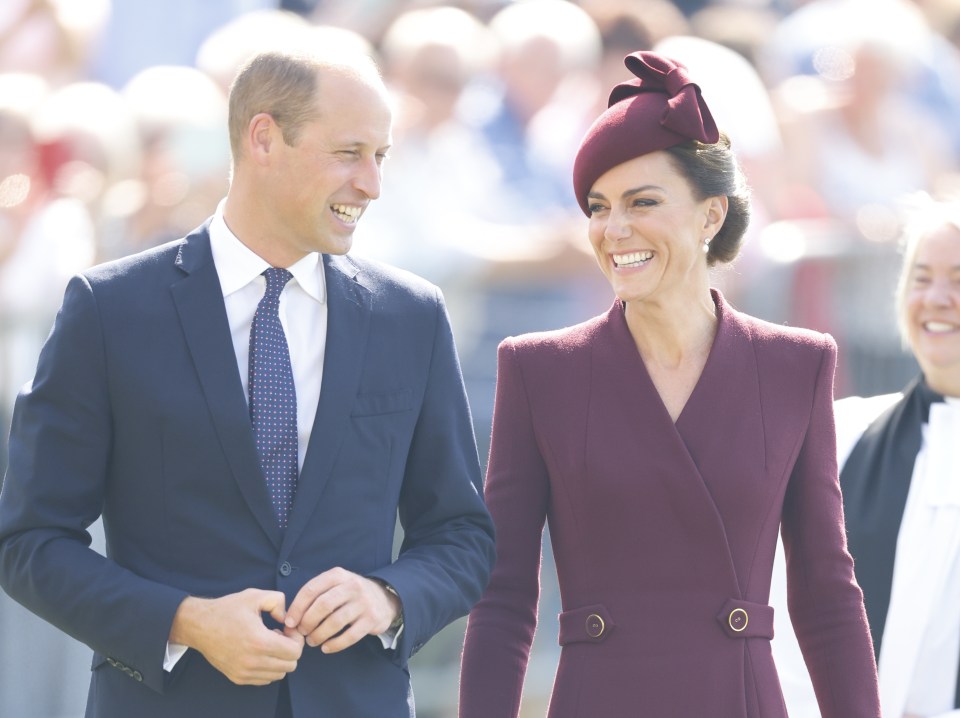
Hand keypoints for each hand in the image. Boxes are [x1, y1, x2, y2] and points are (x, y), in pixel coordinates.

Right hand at [170, 589, 303, 685]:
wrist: (199, 625)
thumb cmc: (227, 610)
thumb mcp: (254, 596)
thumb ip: (278, 601)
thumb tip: (287, 618)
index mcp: (259, 642)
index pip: (294, 652)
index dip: (296, 638)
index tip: (287, 629)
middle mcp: (252, 662)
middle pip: (290, 665)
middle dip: (291, 649)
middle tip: (280, 635)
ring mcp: (244, 672)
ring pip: (279, 674)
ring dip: (280, 659)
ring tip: (269, 643)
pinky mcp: (238, 678)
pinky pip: (265, 679)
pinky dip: (269, 668)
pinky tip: (260, 651)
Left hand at [284, 567, 400, 652]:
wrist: (384, 598)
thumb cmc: (350, 594)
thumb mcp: (335, 585)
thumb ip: (316, 596)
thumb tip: (291, 618)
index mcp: (338, 575)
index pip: (311, 589)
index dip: (297, 608)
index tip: (289, 622)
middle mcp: (352, 585)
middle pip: (323, 605)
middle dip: (308, 622)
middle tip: (302, 633)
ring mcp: (364, 602)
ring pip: (335, 622)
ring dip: (319, 635)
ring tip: (312, 641)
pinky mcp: (372, 619)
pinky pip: (350, 636)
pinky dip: (335, 644)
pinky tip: (326, 648)